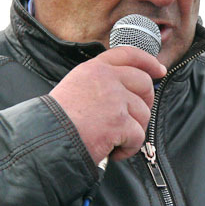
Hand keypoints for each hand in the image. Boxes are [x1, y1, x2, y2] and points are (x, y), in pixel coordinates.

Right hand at [50, 46, 166, 163]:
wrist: (45, 141)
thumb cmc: (56, 122)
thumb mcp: (75, 87)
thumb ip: (99, 83)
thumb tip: (127, 91)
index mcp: (94, 69)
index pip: (128, 54)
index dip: (148, 62)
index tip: (159, 70)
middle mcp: (106, 78)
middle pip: (144, 83)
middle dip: (145, 103)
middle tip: (133, 119)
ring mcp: (114, 99)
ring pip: (143, 113)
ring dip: (133, 131)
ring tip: (113, 139)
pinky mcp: (119, 122)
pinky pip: (138, 136)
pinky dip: (128, 148)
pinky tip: (112, 150)